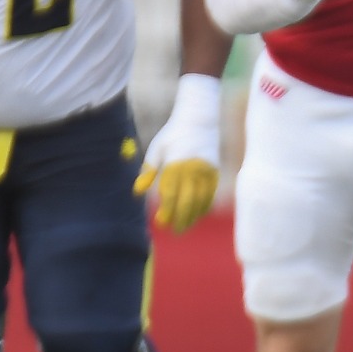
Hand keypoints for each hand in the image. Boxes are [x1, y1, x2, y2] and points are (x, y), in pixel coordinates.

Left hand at [134, 74, 221, 232]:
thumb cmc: (173, 135)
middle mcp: (193, 169)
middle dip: (180, 218)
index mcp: (176, 163)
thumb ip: (148, 171)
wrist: (199, 120)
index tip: (160, 222)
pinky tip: (196, 215)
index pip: (171, 194)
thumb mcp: (156, 149)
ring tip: (184, 227)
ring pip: (200, 201)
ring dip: (192, 216)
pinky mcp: (215, 172)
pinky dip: (203, 207)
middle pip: (187, 201)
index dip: (166, 210)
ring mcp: (207, 171)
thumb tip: (137, 192)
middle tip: (174, 231)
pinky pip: (210, 195)